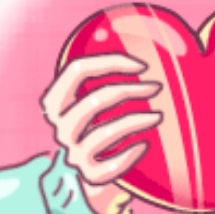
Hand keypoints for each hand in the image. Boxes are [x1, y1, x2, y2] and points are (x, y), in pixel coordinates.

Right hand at [45, 34, 165, 213]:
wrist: (91, 171)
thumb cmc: (99, 122)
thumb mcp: (94, 97)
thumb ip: (108, 74)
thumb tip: (154, 37)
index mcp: (55, 101)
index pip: (77, 69)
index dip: (111, 62)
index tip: (142, 65)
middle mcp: (60, 127)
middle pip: (95, 99)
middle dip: (130, 89)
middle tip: (156, 87)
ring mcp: (73, 154)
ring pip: (106, 132)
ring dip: (137, 120)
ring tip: (160, 115)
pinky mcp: (90, 176)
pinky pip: (112, 166)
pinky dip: (130, 154)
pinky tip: (144, 145)